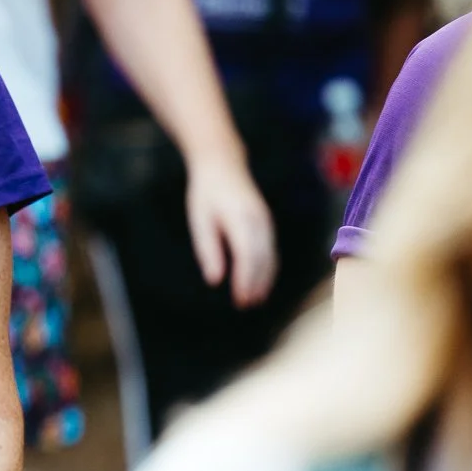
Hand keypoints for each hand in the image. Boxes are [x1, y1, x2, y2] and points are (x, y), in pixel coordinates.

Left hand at [185, 153, 275, 308]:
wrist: (223, 166)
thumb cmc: (206, 195)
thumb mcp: (200, 221)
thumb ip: (208, 250)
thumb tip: (215, 280)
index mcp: (240, 218)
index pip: (247, 255)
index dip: (246, 280)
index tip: (240, 299)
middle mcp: (258, 220)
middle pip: (262, 258)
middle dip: (256, 283)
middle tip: (246, 305)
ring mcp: (265, 220)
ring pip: (270, 255)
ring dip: (265, 279)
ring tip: (255, 299)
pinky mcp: (266, 222)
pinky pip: (271, 249)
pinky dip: (268, 267)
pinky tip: (261, 281)